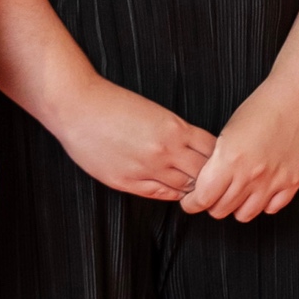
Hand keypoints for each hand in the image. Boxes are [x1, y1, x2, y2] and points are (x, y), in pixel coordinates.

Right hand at [44, 77, 216, 205]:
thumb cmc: (113, 104)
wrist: (77, 107)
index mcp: (174, 128)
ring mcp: (146, 169)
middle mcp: (164, 151)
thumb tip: (194, 147)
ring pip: (184, 188)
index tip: (220, 159)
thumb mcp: (155, 111)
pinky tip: (174, 190)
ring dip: (192, 188)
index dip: (219, 157)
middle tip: (215, 180)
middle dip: (211, 176)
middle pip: (203, 173)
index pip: (212, 149)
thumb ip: (176, 131)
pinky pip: (159, 194)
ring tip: (196, 187)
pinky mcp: (127, 182)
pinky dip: (171, 194)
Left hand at [187, 72, 298, 221]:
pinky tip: (260, 189)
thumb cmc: (262, 109)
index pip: (202, 199)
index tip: (192, 201)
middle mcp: (251, 174)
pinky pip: (271, 208)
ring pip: (245, 215)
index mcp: (229, 159)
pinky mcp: (292, 182)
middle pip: (221, 210)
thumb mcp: (226, 133)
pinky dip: (263, 202)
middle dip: (212, 204)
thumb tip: (207, 185)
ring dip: (237, 206)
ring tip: (238, 192)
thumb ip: (216, 163)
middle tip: (214, 194)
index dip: (192, 203)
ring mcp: (274, 181)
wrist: (296, 99)